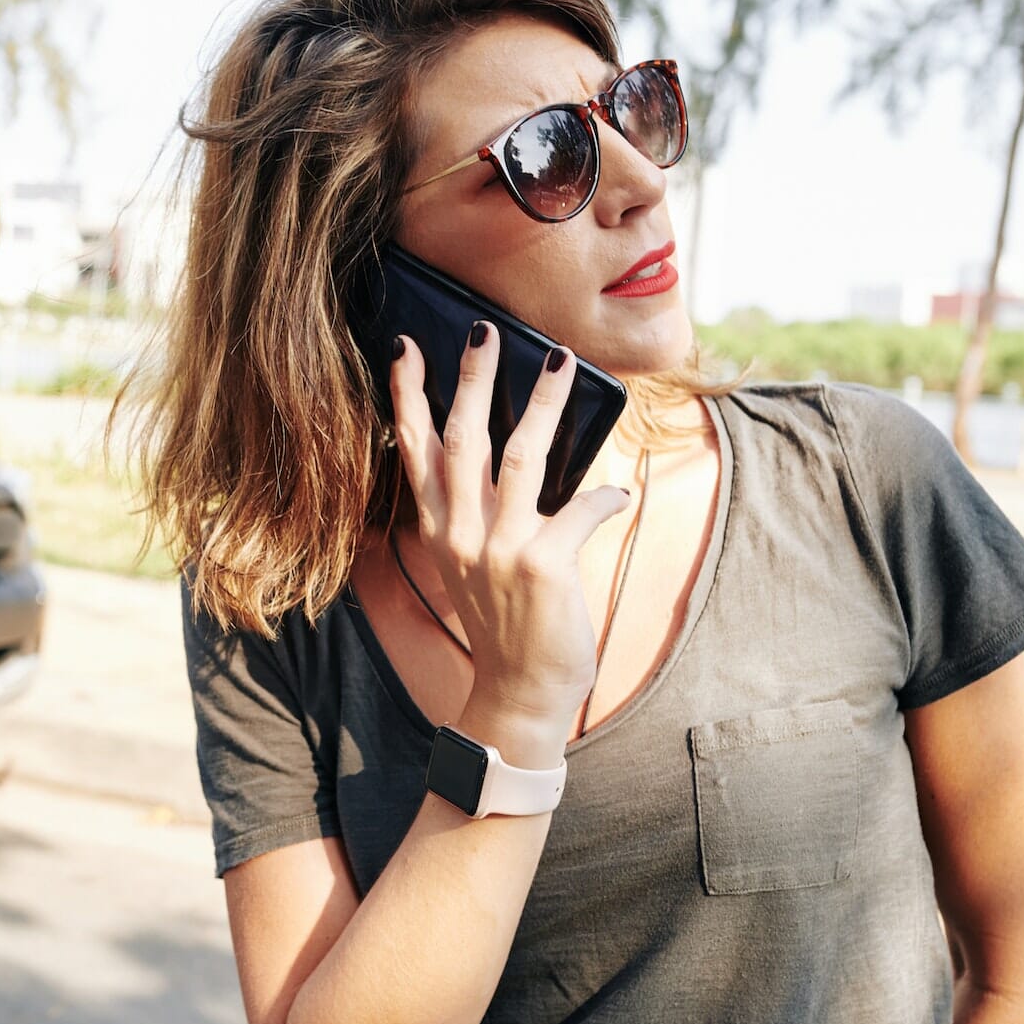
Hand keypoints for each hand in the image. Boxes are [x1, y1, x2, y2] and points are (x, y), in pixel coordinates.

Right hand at [389, 322, 630, 758]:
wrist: (520, 692)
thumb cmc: (505, 623)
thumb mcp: (474, 565)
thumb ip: (482, 513)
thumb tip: (512, 456)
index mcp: (439, 529)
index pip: (416, 451)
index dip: (407, 396)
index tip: (405, 347)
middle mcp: (460, 534)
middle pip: (462, 439)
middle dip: (472, 378)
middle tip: (484, 330)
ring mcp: (499, 549)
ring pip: (521, 455)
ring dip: (542, 402)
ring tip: (558, 360)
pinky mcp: (542, 565)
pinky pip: (581, 509)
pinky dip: (603, 495)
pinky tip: (619, 491)